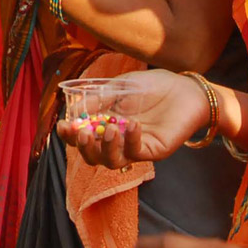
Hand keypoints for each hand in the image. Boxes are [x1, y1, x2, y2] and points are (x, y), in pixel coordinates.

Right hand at [55, 70, 211, 166]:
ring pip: (113, 162)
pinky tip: (133, 124)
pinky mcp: (154, 150)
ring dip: (106, 149)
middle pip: (94, 157)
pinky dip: (132, 140)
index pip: (83, 136)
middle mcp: (119, 140)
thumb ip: (99, 98)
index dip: (70, 135)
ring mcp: (136, 147)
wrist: (184, 88)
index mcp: (106, 124)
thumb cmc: (153, 86)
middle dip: (84, 148)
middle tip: (82, 134)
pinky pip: (137, 153)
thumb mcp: (121, 86)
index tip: (62, 125)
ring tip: (109, 130)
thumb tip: (74, 109)